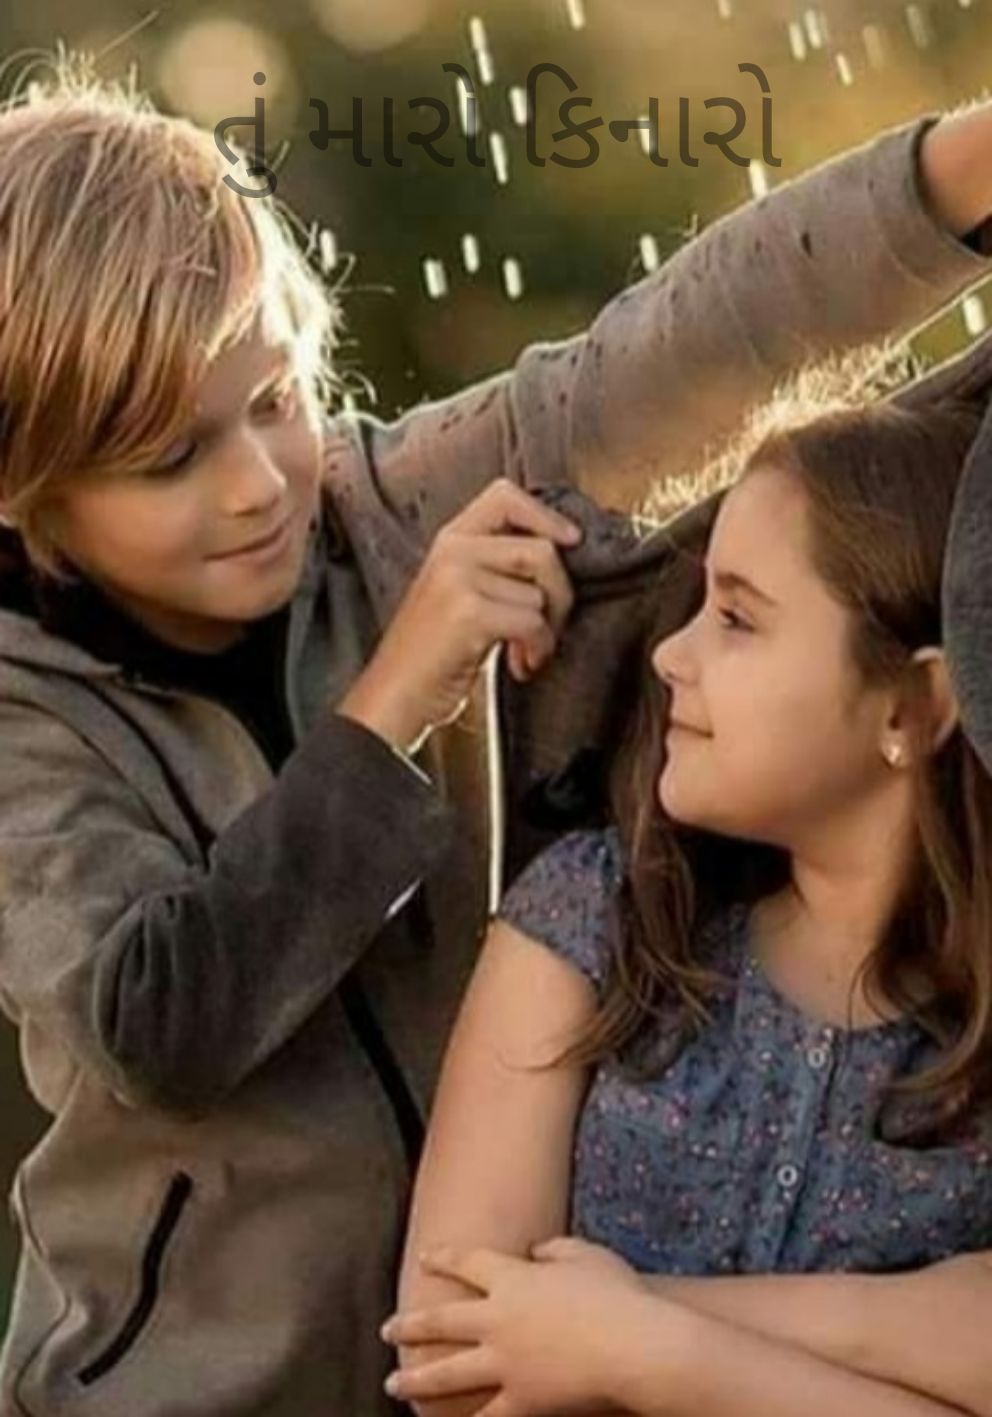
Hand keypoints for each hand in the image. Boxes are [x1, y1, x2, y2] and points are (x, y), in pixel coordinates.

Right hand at [338, 479, 580, 752]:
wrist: (394, 697)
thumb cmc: (430, 655)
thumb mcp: (457, 595)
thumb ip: (496, 568)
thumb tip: (559, 559)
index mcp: (450, 541)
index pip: (506, 497)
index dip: (547, 516)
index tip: (571, 541)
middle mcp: (452, 551)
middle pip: (541, 549)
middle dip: (561, 594)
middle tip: (549, 628)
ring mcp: (458, 579)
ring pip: (541, 592)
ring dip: (546, 632)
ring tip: (523, 652)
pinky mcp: (468, 612)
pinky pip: (533, 621)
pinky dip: (537, 649)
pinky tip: (518, 664)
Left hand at [381, 1238, 651, 1415]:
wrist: (630, 1346)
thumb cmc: (615, 1294)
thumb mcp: (586, 1255)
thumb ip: (556, 1248)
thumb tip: (538, 1250)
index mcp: (513, 1278)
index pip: (468, 1263)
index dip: (445, 1258)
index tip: (425, 1257)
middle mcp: (498, 1320)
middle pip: (442, 1322)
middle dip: (411, 1325)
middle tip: (387, 1330)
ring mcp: (506, 1364)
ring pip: (449, 1375)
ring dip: (417, 1379)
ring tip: (393, 1384)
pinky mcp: (522, 1401)